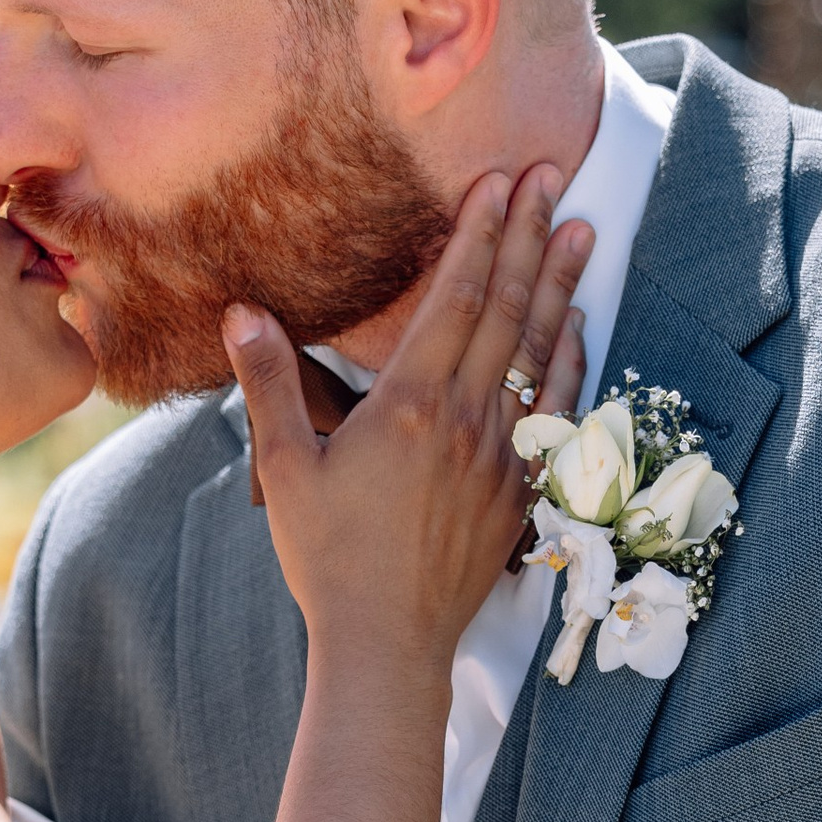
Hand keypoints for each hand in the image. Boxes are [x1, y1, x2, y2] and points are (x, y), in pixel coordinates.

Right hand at [227, 166, 590, 666]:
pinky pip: (557, 412)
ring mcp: (503, 456)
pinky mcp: (522, 491)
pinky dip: (570, 361)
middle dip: (525, 237)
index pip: (455, 299)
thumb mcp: (286, 468)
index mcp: (410, 406)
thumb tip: (242, 313)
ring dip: (560, 286)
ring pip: (539, 352)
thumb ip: (269, 384)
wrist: (387, 644)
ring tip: (579, 228)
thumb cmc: (328, 559)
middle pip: (505, 310)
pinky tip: (576, 325)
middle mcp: (468, 421)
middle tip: (547, 177)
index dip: (477, 234)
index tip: (496, 182)